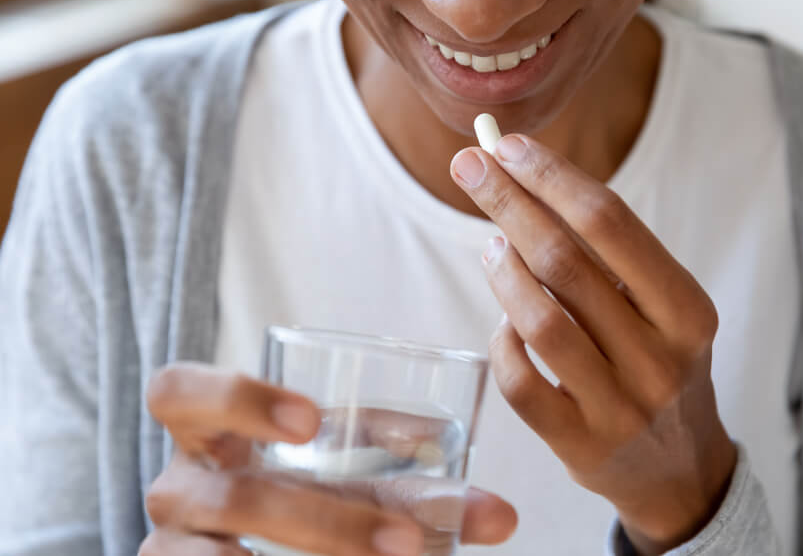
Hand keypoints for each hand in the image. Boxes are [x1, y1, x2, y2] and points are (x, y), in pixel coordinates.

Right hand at [140, 363, 516, 554]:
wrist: (248, 549)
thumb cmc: (306, 494)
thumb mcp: (350, 479)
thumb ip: (417, 486)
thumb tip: (503, 516)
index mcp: (206, 429)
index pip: (178, 391)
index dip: (235, 398)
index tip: (310, 421)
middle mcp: (177, 485)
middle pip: (228, 496)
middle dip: (327, 519)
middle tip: (406, 537)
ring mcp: (170, 546)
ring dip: (322, 554)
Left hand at [450, 135, 736, 552]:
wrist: (681, 468)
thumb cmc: (659, 363)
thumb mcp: (660, 308)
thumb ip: (605, 255)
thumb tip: (523, 179)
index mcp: (687, 309)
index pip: (611, 223)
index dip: (552, 178)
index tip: (507, 146)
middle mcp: (660, 356)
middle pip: (566, 262)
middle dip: (509, 203)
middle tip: (469, 166)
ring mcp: (620, 405)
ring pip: (539, 321)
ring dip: (502, 270)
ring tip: (491, 246)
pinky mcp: (580, 444)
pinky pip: (521, 382)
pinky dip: (502, 340)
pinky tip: (503, 320)